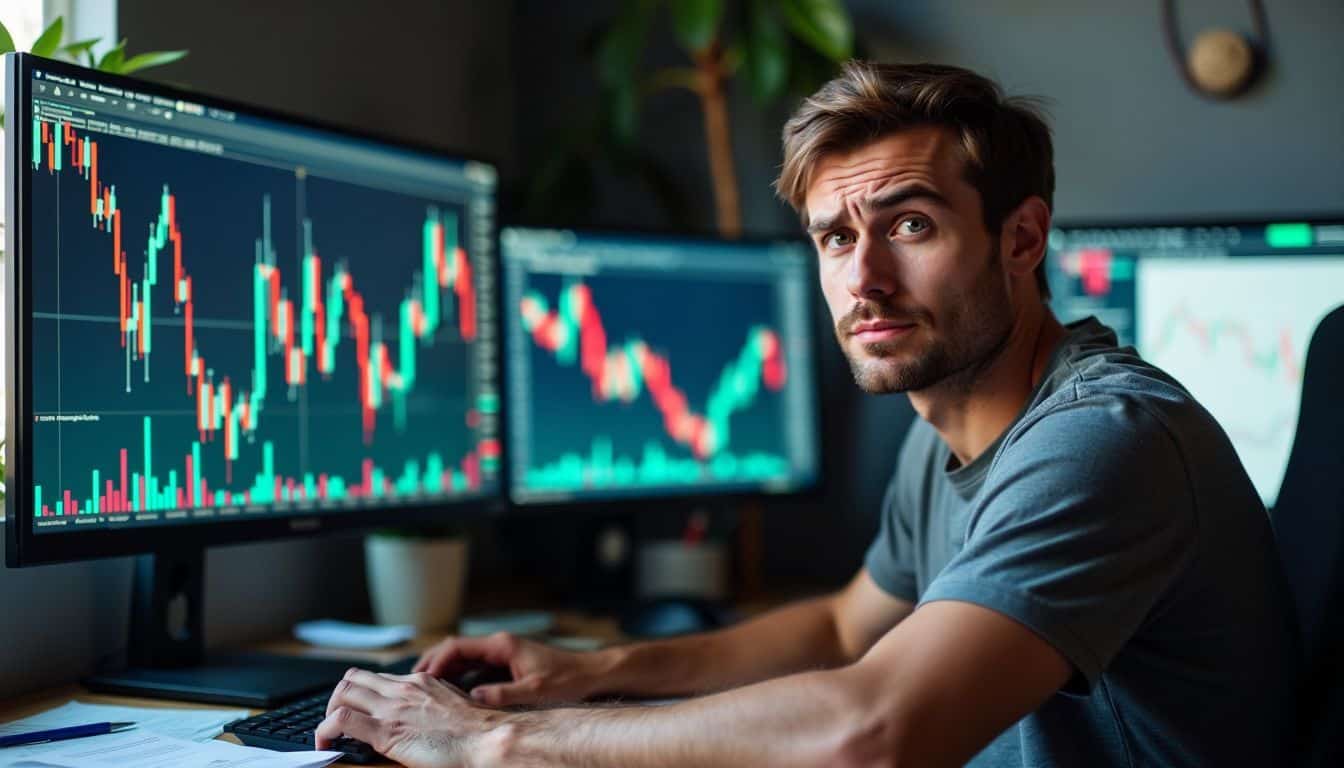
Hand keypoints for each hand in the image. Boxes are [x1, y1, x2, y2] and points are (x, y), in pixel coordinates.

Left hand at [317, 668, 503, 767]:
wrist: (486, 738)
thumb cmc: (478, 728)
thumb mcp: (455, 703)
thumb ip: (435, 701)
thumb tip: (428, 712)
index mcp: (419, 681)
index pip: (377, 677)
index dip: (362, 693)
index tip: (359, 708)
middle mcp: (402, 688)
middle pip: (354, 679)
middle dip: (339, 697)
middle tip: (337, 718)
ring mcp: (391, 708)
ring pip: (342, 694)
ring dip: (328, 712)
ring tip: (328, 733)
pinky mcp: (385, 731)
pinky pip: (340, 722)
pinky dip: (325, 732)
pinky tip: (326, 745)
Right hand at [414, 631, 608, 706]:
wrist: (591, 674)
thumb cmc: (567, 679)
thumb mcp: (535, 690)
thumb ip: (503, 694)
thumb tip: (473, 698)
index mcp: (502, 645)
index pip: (457, 646)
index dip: (435, 661)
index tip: (420, 678)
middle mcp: (499, 645)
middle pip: (455, 649)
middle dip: (432, 663)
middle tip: (411, 682)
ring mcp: (502, 653)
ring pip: (463, 658)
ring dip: (443, 670)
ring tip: (423, 687)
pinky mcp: (507, 664)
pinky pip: (475, 667)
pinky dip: (458, 676)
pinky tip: (449, 692)